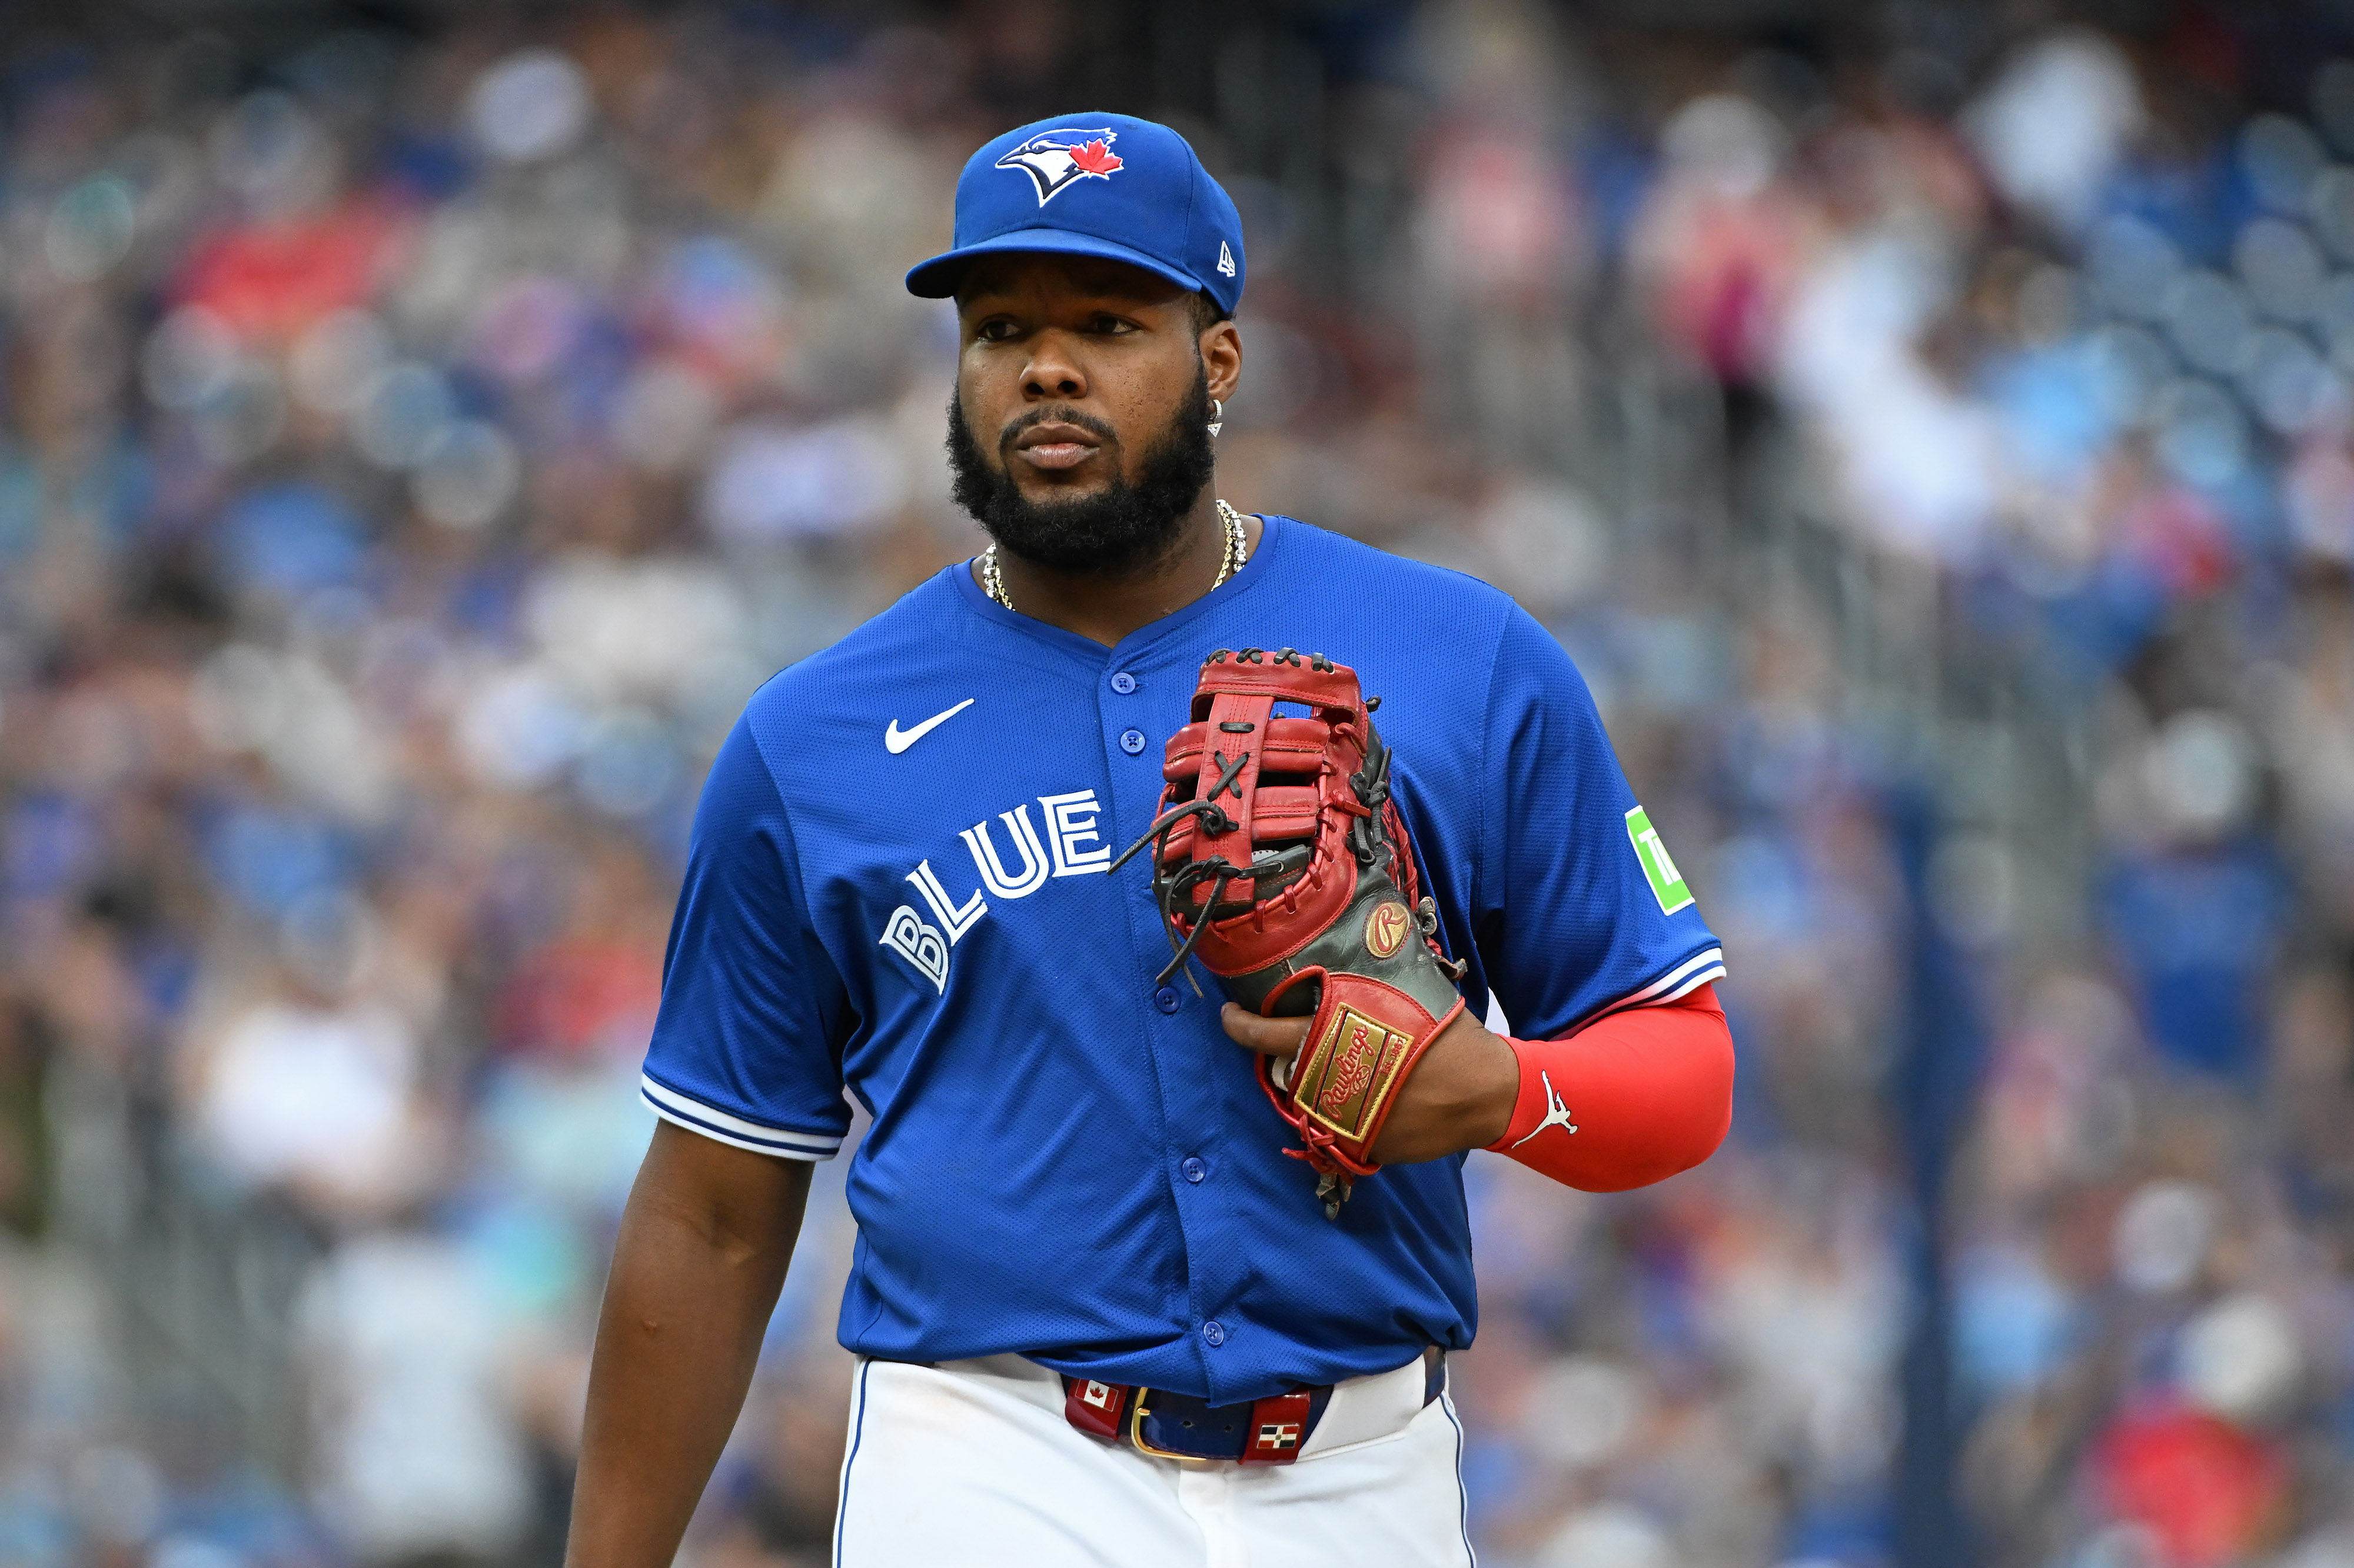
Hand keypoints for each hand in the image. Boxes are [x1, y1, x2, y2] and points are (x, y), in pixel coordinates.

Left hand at [1221, 1002, 1517, 1163]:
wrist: (1487, 1092)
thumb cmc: (1450, 1038)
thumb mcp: (1405, 999)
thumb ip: (1365, 992)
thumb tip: (1343, 965)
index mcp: (1339, 1039)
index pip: (1269, 1035)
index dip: (1241, 1027)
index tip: (1228, 1017)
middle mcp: (1334, 1083)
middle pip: (1285, 1073)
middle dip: (1283, 1058)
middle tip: (1287, 1041)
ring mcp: (1348, 1121)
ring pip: (1310, 1102)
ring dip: (1317, 1084)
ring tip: (1344, 1067)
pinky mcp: (1367, 1147)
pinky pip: (1343, 1129)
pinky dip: (1351, 1112)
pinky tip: (1378, 1096)